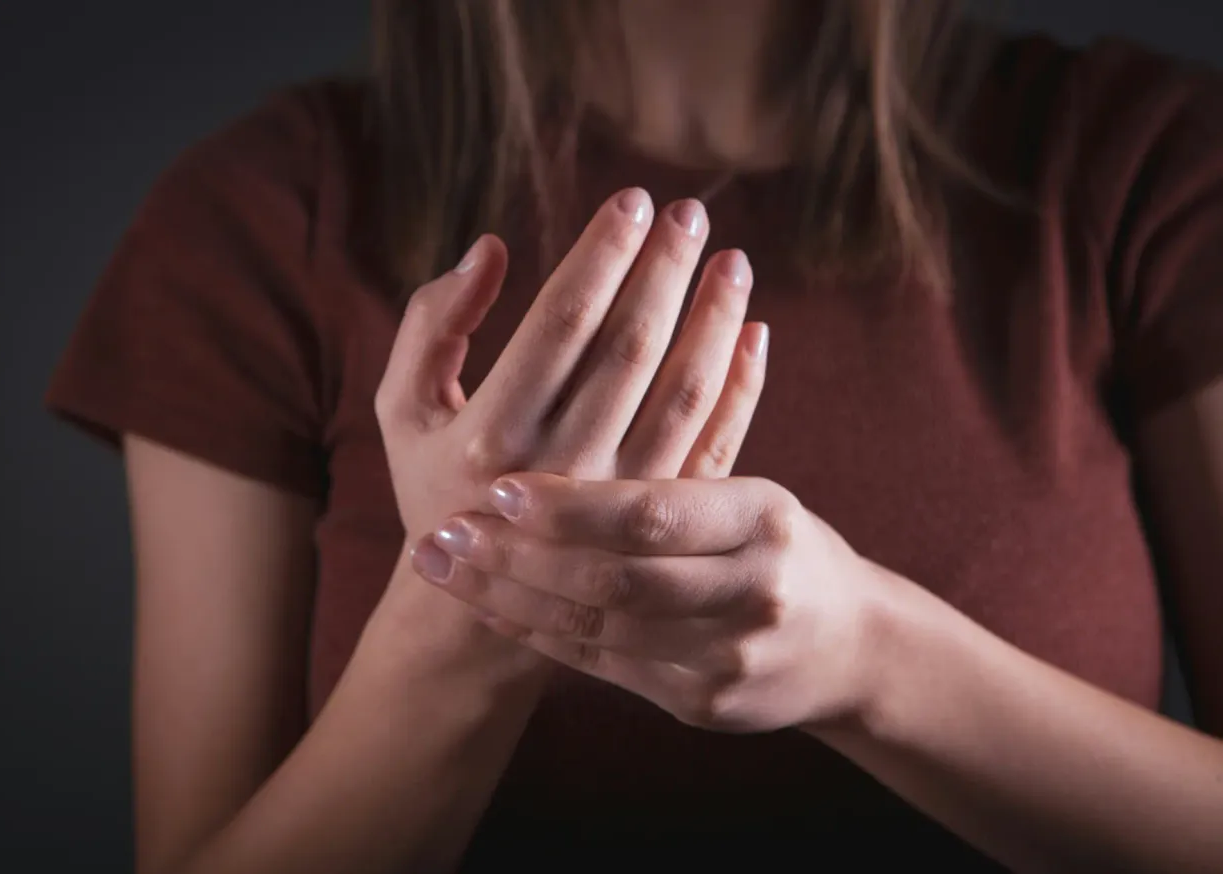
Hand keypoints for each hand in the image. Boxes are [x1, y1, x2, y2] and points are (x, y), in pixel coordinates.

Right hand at [369, 188, 767, 655]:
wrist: (478, 605)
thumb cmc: (435, 486)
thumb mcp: (403, 410)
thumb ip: (430, 326)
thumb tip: (490, 249)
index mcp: (493, 433)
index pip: (561, 322)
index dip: (602, 255)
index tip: (632, 201)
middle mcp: (563, 468)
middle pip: (631, 348)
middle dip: (665, 271)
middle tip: (691, 213)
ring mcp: (620, 500)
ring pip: (685, 393)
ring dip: (714, 320)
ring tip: (732, 259)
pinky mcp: (661, 524)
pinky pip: (715, 445)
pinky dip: (741, 387)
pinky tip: (752, 331)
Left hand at [413, 474, 898, 731]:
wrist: (848, 647)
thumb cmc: (779, 543)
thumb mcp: (756, 487)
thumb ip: (699, 432)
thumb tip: (672, 323)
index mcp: (763, 517)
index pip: (652, 512)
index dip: (572, 505)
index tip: (502, 486)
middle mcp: (750, 591)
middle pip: (615, 578)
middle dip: (521, 555)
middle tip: (446, 530)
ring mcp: (726, 657)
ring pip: (597, 626)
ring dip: (509, 595)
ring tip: (441, 563)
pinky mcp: (699, 703)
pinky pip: (600, 663)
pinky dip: (536, 631)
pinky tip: (484, 604)